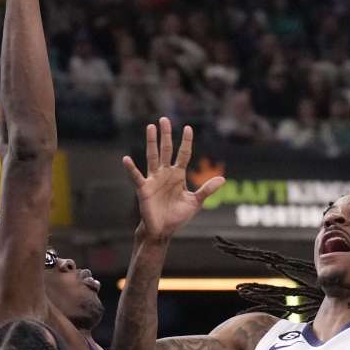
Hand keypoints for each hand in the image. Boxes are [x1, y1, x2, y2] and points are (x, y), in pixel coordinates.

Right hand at [122, 117, 225, 240]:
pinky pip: (137, 176)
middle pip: (166, 150)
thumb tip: (223, 179)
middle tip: (164, 119)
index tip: (188, 128)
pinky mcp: (144, 189)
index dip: (186, 142)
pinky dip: (131, 168)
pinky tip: (126, 159)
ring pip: (152, 157)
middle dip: (165, 135)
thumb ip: (207, 190)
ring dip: (151, 142)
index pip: (183, 154)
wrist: (163, 230)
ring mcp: (154, 179)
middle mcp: (165, 174)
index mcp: (178, 175)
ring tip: (150, 127)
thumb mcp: (195, 202)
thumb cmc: (177, 216)